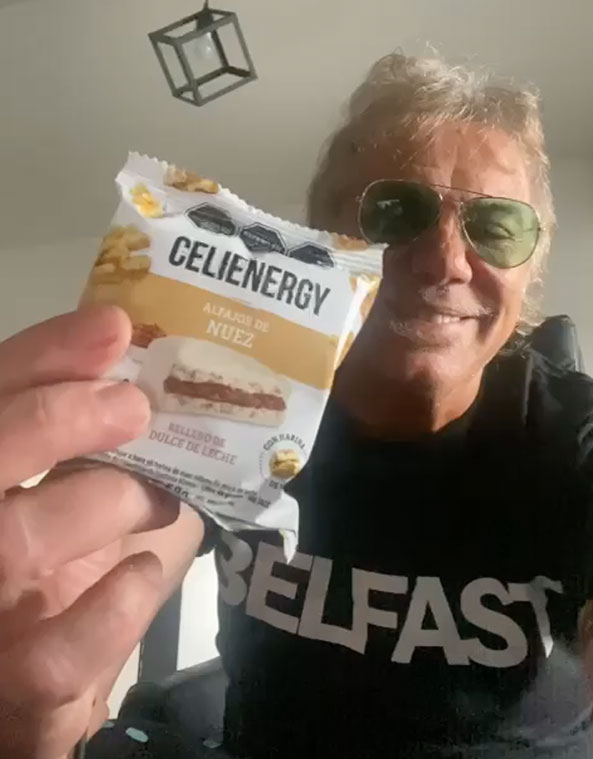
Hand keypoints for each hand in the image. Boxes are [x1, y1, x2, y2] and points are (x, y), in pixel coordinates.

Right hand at [0, 306, 180, 758]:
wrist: (48, 679)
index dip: (44, 354)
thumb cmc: (67, 562)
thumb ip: (93, 430)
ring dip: (104, 502)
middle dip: (57, 416)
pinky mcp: (13, 685)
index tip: (114, 326)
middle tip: (133, 404)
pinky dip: (112, 609)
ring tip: (159, 499)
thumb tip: (153, 356)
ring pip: (13, 542)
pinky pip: (52, 653)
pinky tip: (141, 574)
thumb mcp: (79, 485)